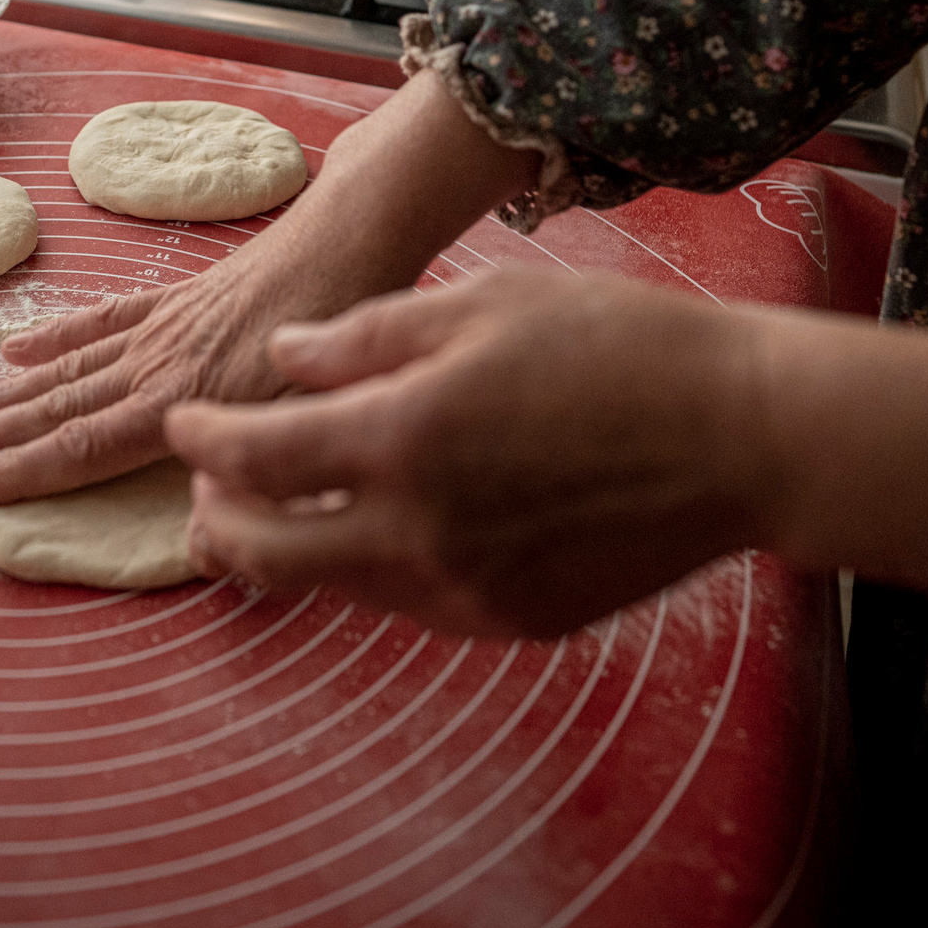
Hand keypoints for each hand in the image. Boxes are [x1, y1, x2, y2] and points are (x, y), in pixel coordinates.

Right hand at [0, 71, 542, 502]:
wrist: (354, 243)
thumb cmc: (342, 343)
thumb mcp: (311, 426)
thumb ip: (256, 485)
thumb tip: (200, 547)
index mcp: (180, 408)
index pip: (75, 450)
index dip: (9, 475)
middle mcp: (153, 370)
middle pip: (48, 411)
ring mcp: (159, 332)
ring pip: (59, 371)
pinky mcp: (175, 302)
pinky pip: (101, 323)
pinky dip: (54, 338)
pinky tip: (12, 352)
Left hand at [165, 270, 785, 637]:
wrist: (741, 436)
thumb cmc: (620, 347)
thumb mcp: (483, 305)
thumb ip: (368, 338)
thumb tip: (289, 358)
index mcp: (401, 440)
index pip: (255, 458)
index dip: (204, 441)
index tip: (186, 426)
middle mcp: (419, 533)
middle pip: (266, 554)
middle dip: (217, 520)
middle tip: (210, 487)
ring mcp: (466, 592)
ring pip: (335, 588)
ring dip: (293, 549)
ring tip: (286, 507)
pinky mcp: (512, 622)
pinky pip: (410, 603)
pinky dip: (373, 568)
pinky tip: (384, 527)